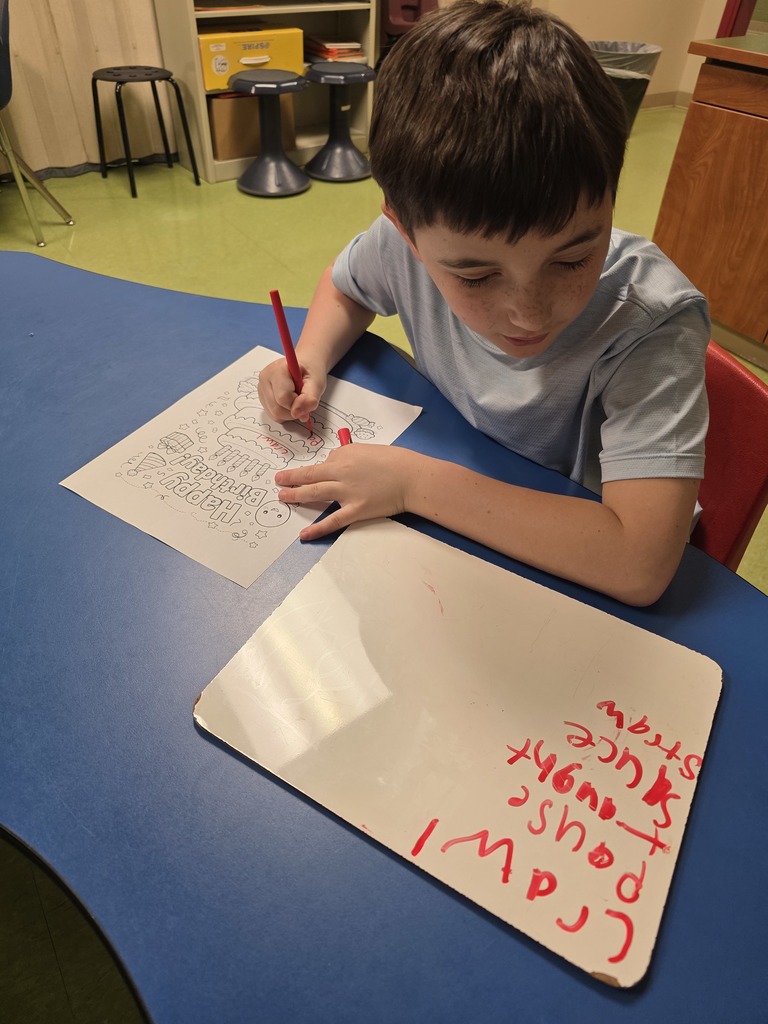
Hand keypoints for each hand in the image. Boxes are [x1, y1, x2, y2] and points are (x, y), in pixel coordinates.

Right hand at [258, 357, 326, 424]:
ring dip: (290, 414)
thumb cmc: (310, 372)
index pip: (283, 398)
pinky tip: (290, 402)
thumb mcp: (317, 383)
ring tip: (297, 400)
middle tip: (303, 400)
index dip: (298, 404)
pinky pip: (273, 415)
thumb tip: (299, 415)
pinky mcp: (262, 397)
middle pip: (277, 409)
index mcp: (277, 369)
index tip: (307, 397)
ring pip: (274, 414)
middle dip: (294, 411)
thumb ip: (310, 399)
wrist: (304, 366)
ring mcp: (261, 388)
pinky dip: (284, 414)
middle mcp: (265, 378)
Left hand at [274, 444, 420, 540]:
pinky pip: (332, 520)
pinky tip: (303, 534)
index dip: (323, 466)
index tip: (323, 470)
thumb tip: (337, 464)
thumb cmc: (396, 461)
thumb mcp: (369, 450)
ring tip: (282, 497)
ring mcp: (347, 492)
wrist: (412, 478)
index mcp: (345, 456)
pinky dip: (317, 528)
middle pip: (309, 475)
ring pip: (314, 493)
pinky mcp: (355, 510)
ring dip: (295, 495)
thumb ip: (351, 457)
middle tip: (278, 480)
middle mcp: (341, 472)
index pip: (325, 461)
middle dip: (291, 477)